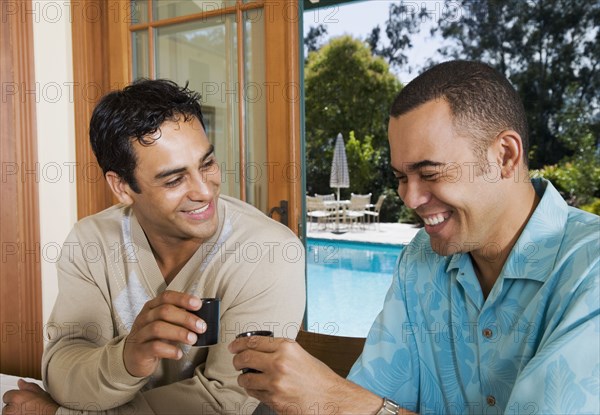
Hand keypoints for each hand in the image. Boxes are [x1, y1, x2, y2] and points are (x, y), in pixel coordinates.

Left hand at [2, 379, 58, 414]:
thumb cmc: (47, 407)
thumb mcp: (40, 392)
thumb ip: (27, 386)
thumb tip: (20, 382)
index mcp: (16, 397)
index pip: (7, 395)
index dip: (15, 397)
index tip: (22, 399)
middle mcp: (11, 408)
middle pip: (7, 406)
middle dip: (15, 406)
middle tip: (27, 406)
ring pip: (9, 414)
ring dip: (15, 413)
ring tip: (27, 411)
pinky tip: (27, 414)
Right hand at [123, 290, 205, 376]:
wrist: (132, 358)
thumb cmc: (154, 338)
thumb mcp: (164, 324)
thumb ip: (178, 318)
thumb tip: (201, 317)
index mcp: (151, 307)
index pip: (166, 296)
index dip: (183, 298)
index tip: (198, 305)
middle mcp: (144, 318)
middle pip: (164, 311)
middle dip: (186, 318)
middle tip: (201, 327)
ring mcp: (139, 334)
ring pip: (158, 328)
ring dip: (179, 333)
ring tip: (193, 339)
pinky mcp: (139, 351)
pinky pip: (154, 347)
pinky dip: (169, 350)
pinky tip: (179, 354)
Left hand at [229, 336, 382, 413]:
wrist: (332, 399)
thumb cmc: (319, 377)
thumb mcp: (300, 354)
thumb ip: (280, 351)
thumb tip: (258, 349)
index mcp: (286, 347)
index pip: (253, 341)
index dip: (238, 344)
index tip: (233, 346)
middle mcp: (279, 363)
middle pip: (244, 358)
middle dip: (236, 360)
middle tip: (237, 361)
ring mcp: (275, 383)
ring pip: (245, 378)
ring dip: (243, 378)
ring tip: (248, 377)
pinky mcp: (274, 400)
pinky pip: (255, 393)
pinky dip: (254, 390)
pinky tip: (259, 388)